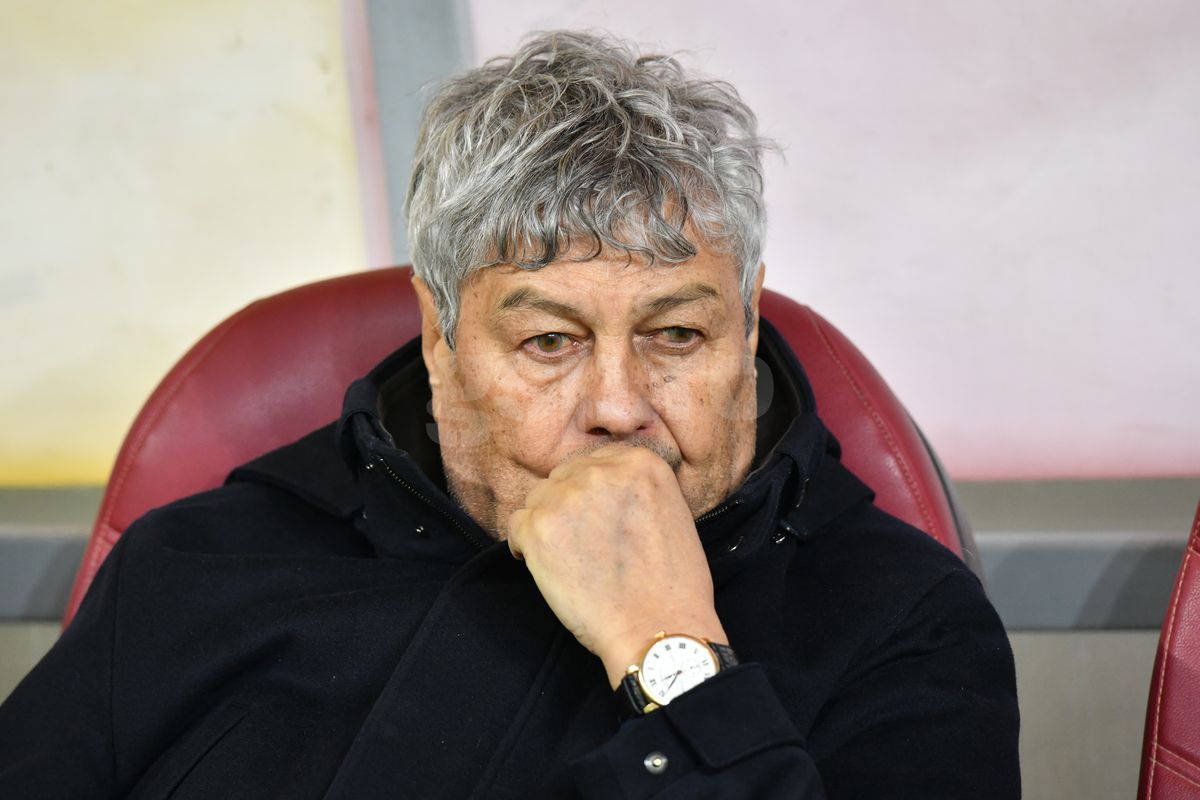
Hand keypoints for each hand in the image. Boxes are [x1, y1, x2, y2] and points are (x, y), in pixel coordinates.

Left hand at [507, 444, 726, 687]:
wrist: (658, 628)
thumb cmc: (671, 583)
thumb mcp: (671, 510)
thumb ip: (634, 488)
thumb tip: (600, 487)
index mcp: (639, 461)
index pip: (596, 462)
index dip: (594, 494)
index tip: (598, 520)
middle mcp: (601, 471)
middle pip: (564, 477)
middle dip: (570, 507)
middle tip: (584, 545)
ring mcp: (567, 497)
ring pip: (538, 498)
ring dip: (548, 525)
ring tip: (569, 559)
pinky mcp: (539, 528)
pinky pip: (517, 525)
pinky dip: (526, 546)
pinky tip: (547, 567)